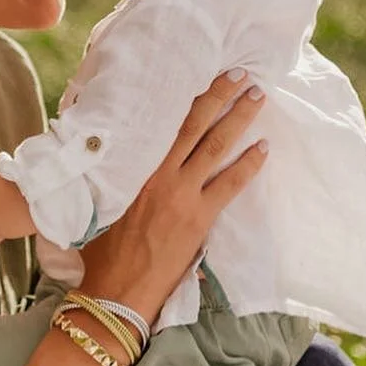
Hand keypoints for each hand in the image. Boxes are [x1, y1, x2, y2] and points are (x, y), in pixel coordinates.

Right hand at [79, 71, 267, 323]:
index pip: (164, 123)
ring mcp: (183, 196)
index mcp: (135, 168)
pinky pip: (230, 183)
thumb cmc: (101, 250)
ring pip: (216, 147)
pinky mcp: (200, 219)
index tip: (202, 74)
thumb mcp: (100, 202)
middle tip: (240, 74)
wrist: (115, 291)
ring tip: (257, 97)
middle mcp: (160, 175)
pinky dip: (249, 164)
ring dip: (239, 120)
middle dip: (219, 97)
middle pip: (195, 126)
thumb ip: (113, 176)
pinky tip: (264, 147)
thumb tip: (111, 151)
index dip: (186, 97)